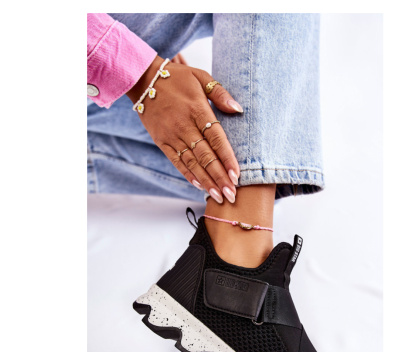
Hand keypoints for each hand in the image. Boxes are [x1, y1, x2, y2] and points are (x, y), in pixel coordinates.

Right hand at [126, 55, 242, 203]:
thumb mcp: (201, 77)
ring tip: (219, 196)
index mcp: (198, 110)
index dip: (227, 158)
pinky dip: (188, 175)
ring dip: (207, 181)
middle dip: (220, 177)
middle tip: (232, 195)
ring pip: (192, 163)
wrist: (144, 79)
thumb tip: (238, 109)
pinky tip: (200, 186)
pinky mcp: (162, 141)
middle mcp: (185, 126)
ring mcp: (172, 135)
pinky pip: (176, 161)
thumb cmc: (177, 78)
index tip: (237, 175)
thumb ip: (220, 93)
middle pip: (206, 156)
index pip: (216, 139)